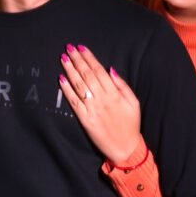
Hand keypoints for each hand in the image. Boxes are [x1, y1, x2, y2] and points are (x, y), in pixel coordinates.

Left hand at [58, 44, 142, 165]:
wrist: (125, 148)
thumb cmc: (130, 125)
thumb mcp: (134, 103)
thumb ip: (123, 86)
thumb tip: (111, 69)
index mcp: (115, 94)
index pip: (99, 71)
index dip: (89, 58)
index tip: (82, 48)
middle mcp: (102, 100)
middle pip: (87, 75)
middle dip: (77, 60)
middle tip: (69, 48)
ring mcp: (92, 109)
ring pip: (78, 85)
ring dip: (70, 70)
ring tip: (63, 58)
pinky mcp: (84, 119)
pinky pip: (73, 101)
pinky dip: (67, 89)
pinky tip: (61, 79)